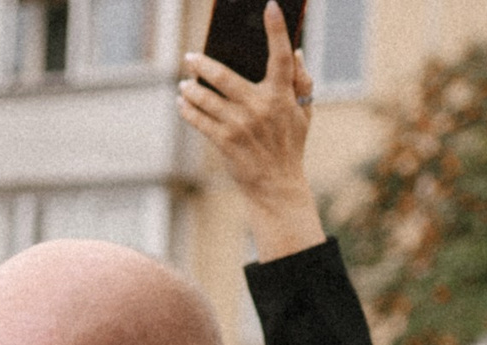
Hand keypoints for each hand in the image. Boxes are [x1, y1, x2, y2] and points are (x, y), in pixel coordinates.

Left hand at [180, 3, 324, 258]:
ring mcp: (240, 124)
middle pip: (225, 77)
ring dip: (190, 89)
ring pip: (206, 98)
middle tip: (189, 57)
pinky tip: (182, 103)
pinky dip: (187, 110)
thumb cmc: (290, 144)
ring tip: (183, 85)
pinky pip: (199, 120)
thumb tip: (295, 51)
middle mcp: (261, 106)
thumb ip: (301, 81)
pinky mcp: (225, 142)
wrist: (277, 185)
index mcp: (284, 95)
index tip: (269, 6)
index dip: (276, 30)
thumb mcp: (304, 113)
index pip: (281, 56)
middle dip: (202, 64)